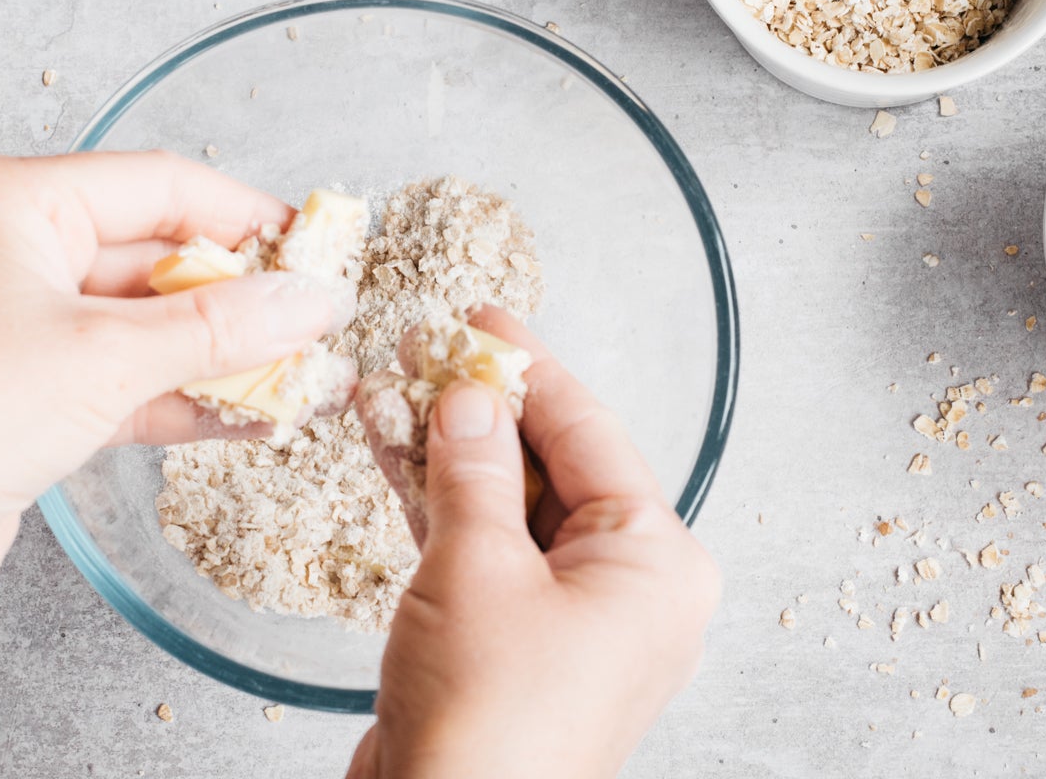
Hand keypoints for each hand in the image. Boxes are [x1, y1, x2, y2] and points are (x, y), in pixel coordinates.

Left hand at [0, 151, 353, 609]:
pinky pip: (116, 373)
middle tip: (314, 317)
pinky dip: (178, 393)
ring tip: (301, 375)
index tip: (313, 244)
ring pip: (138, 321)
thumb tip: (311, 302)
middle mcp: (0, 245)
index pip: (156, 183)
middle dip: (236, 294)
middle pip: (150, 252)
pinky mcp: (16, 387)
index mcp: (7, 199)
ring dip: (217, 352)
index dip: (244, 213)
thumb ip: (224, 327)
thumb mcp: (112, 358)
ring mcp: (6, 319)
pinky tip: (250, 417)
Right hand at [348, 307, 720, 778]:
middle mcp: (631, 590)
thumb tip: (467, 395)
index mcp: (657, 562)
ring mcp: (575, 622)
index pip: (591, 432)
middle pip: (553, 465)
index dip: (528, 367)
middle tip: (421, 346)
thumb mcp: (476, 566)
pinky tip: (389, 449)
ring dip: (447, 450)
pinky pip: (487, 553)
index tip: (481, 318)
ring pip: (510, 507)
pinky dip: (440, 506)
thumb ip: (473, 466)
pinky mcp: (518, 647)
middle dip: (478, 406)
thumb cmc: (489, 725)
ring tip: (387, 385)